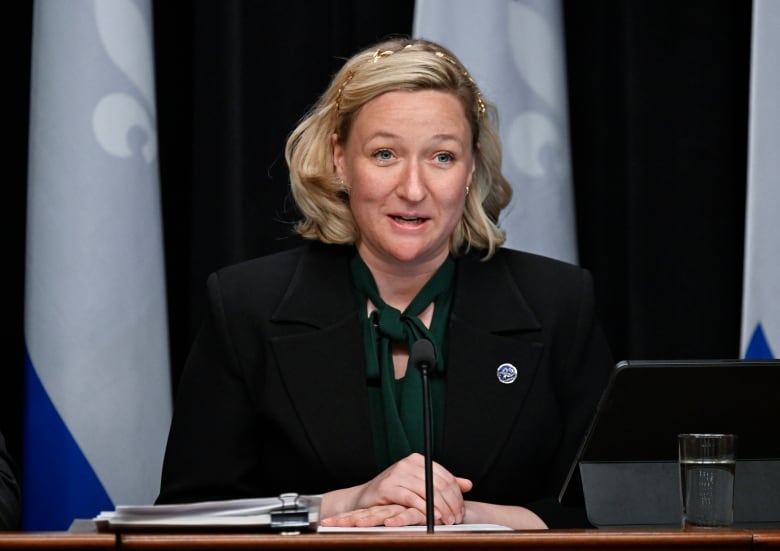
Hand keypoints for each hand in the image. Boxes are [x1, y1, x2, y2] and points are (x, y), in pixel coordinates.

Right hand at [320, 453, 472, 525]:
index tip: (461, 510)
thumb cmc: (393, 495)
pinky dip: (425, 509)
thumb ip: (443, 484)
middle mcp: (408, 463)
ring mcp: (397, 473)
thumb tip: (468, 484)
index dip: (456, 495)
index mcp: (418, 460)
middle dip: (451, 503)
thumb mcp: (420, 487)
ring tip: (447, 521)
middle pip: (439, 483)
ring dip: (440, 509)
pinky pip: (412, 498)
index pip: (445, 476)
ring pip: (428, 491)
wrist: (364, 501)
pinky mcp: (388, 486)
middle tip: (456, 518)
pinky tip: (432, 518)